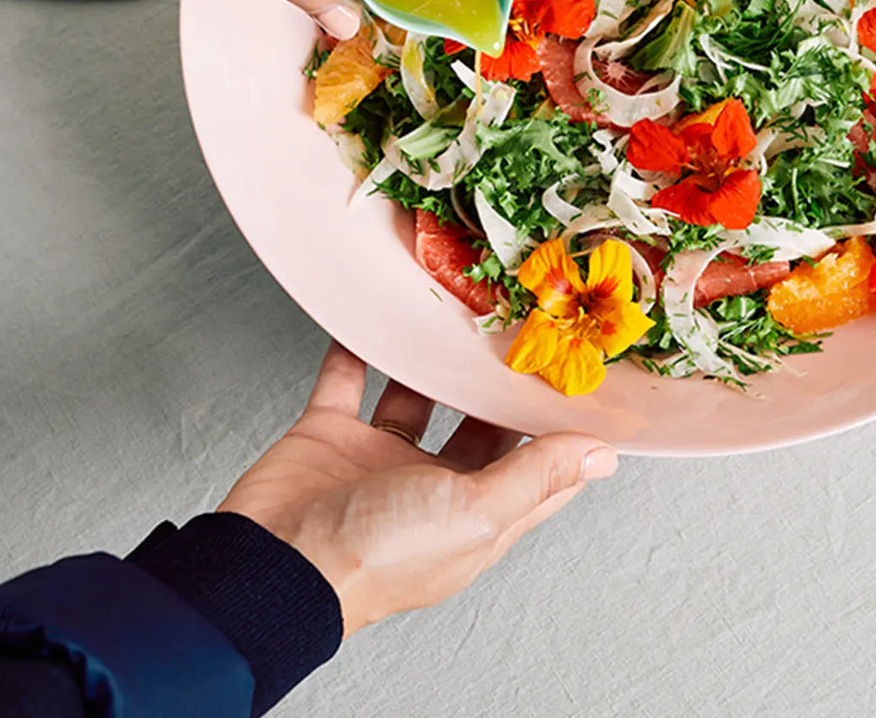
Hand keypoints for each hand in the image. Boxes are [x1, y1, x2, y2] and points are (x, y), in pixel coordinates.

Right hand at [218, 343, 617, 635]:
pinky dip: (358, 347)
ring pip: (416, 398)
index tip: (582, 380)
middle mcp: (430, 486)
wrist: (274, 562)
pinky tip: (374, 314)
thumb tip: (601, 456)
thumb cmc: (376, 556)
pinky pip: (348, 379)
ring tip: (454, 314)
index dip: (561, 431)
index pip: (535, 471)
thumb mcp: (475, 513)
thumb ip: (536, 477)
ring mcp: (378, 459)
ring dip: (431, 361)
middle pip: (478, 427)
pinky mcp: (331, 434)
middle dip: (497, 383)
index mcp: (474, 514)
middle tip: (520, 327)